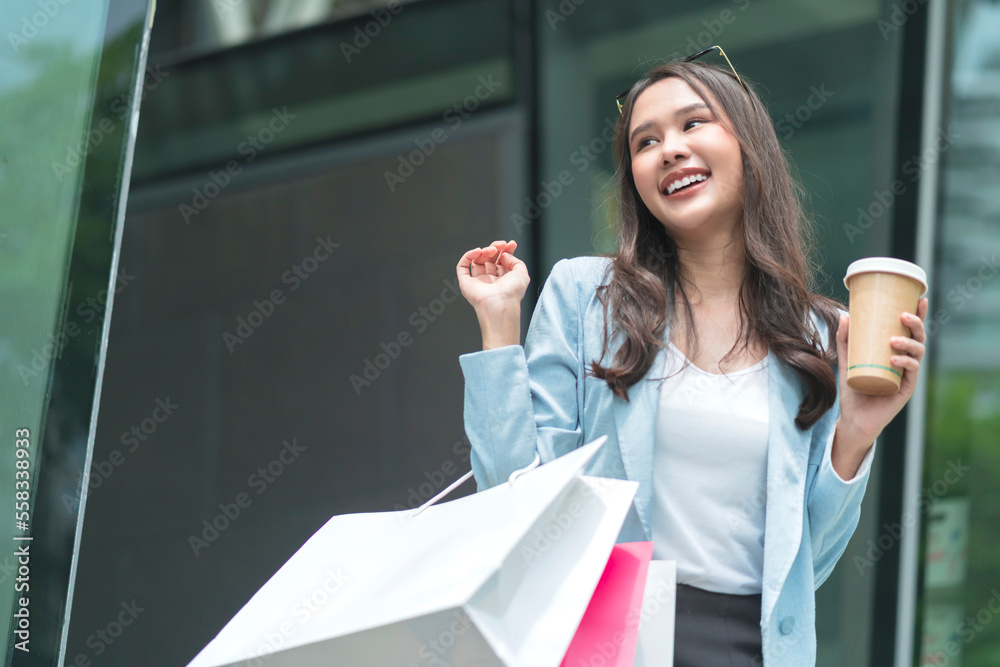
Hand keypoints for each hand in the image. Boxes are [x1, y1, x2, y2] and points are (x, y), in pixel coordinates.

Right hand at [455, 240, 529, 312]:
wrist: (500, 303)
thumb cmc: (512, 292)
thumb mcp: (522, 273)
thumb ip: (515, 261)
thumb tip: (504, 254)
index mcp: (503, 280)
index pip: (502, 261)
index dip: (505, 251)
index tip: (510, 244)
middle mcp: (490, 281)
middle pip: (489, 259)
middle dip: (495, 248)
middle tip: (501, 245)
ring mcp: (477, 281)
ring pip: (477, 260)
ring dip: (484, 251)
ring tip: (492, 250)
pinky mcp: (466, 283)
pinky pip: (462, 266)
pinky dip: (468, 256)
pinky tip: (477, 251)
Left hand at [835, 297, 928, 446]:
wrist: (853, 417)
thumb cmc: (854, 388)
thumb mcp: (846, 360)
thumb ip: (844, 340)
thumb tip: (844, 315)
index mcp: (897, 352)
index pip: (911, 330)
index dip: (919, 315)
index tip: (920, 298)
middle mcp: (906, 362)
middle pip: (919, 338)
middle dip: (916, 324)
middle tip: (904, 315)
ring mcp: (907, 375)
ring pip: (917, 354)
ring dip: (909, 343)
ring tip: (894, 340)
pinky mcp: (905, 389)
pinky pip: (911, 373)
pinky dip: (905, 364)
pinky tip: (895, 359)